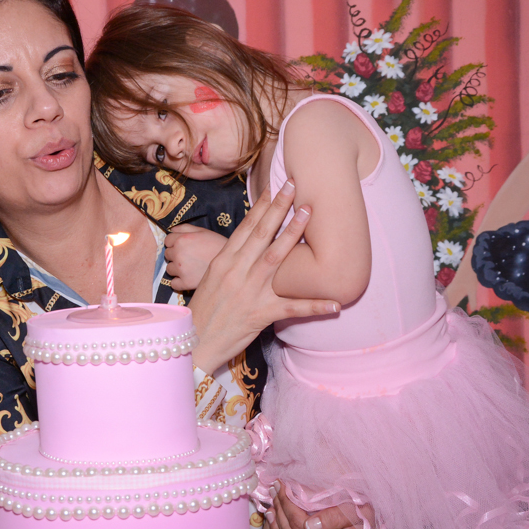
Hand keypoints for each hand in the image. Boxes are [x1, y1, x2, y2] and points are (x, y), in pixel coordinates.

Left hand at [164, 223, 225, 291]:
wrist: (232, 263)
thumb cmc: (217, 245)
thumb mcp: (203, 231)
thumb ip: (185, 228)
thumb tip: (172, 229)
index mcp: (181, 240)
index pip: (167, 241)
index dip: (175, 242)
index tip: (183, 246)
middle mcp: (178, 254)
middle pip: (167, 254)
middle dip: (175, 255)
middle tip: (189, 257)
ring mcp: (181, 270)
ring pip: (169, 269)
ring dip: (176, 269)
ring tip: (190, 267)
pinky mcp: (185, 283)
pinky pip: (174, 284)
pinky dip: (179, 282)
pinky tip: (188, 277)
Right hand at [188, 182, 339, 373]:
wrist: (193, 341)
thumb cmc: (203, 310)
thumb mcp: (210, 278)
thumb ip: (230, 261)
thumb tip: (247, 244)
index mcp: (223, 261)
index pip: (245, 228)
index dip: (262, 206)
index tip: (275, 187)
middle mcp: (236, 272)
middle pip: (261, 234)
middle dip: (279, 208)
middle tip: (295, 186)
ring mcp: (249, 292)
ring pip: (275, 258)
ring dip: (293, 234)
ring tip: (309, 213)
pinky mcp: (260, 314)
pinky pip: (291, 308)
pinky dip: (314, 306)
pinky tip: (335, 303)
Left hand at [267, 488, 370, 528]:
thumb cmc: (367, 521)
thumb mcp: (359, 511)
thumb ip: (336, 515)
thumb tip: (309, 524)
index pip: (301, 524)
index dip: (288, 503)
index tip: (282, 485)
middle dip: (280, 510)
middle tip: (275, 491)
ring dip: (276, 524)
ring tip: (273, 505)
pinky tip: (275, 523)